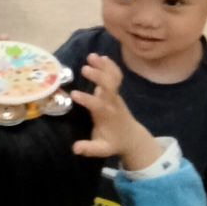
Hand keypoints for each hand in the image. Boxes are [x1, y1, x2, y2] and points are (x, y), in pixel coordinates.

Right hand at [69, 53, 159, 171]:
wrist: (132, 137)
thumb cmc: (114, 142)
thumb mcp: (102, 149)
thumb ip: (89, 148)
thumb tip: (74, 148)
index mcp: (107, 116)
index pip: (97, 105)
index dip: (87, 100)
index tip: (74, 95)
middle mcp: (112, 103)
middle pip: (109, 86)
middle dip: (98, 77)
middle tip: (84, 68)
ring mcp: (116, 95)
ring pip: (113, 78)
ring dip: (103, 66)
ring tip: (91, 56)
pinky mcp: (116, 91)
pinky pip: (115, 76)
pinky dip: (109, 65)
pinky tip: (101, 57)